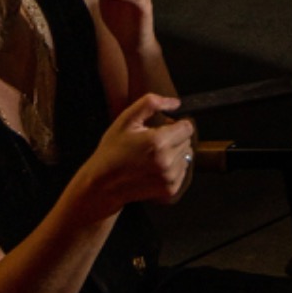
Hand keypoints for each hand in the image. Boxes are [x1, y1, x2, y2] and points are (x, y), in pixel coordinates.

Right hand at [75, 93, 196, 217]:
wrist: (103, 183)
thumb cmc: (113, 150)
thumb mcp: (126, 120)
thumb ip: (150, 104)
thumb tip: (176, 103)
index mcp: (158, 141)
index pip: (188, 127)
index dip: (176, 125)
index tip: (163, 128)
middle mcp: (167, 160)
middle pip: (188, 141)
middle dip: (175, 139)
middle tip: (153, 143)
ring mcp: (170, 177)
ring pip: (187, 157)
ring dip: (175, 154)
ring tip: (153, 157)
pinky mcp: (171, 189)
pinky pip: (183, 172)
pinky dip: (173, 169)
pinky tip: (155, 168)